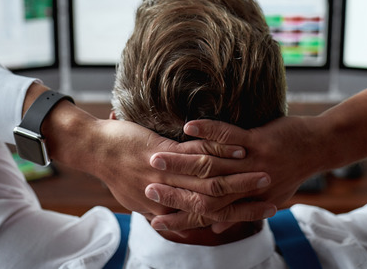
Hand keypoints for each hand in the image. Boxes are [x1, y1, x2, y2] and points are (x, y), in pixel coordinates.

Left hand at [43, 100, 273, 229]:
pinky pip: (194, 154)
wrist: (92, 148)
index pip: (207, 217)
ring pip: (208, 181)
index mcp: (163, 209)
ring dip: (239, 178)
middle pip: (214, 203)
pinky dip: (219, 152)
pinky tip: (240, 150)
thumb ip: (158, 206)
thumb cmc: (115, 170)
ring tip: (264, 173)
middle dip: (246, 200)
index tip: (263, 213)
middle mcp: (166, 196)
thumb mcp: (136, 197)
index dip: (237, 217)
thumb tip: (174, 215)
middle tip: (273, 197)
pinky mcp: (160, 153)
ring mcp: (163, 175)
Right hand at [144, 85, 366, 230]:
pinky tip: (188, 127)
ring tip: (155, 156)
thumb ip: (239, 212)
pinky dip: (208, 132)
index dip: (179, 218)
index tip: (153, 220)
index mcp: (245, 201)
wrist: (319, 148)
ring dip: (181, 161)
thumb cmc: (292, 172)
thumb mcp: (268, 198)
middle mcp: (246, 187)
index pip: (205, 214)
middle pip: (201, 192)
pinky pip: (228, 137)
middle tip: (145, 187)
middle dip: (171, 190)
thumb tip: (217, 230)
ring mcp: (252, 164)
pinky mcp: (258, 142)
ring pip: (210, 165)